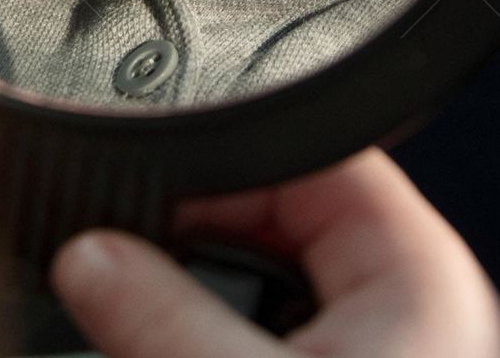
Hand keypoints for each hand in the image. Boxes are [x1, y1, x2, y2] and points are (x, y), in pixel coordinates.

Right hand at [49, 145, 499, 356]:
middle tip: (119, 263)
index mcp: (412, 267)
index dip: (220, 167)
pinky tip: (179, 352)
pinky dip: (221, 343)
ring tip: (136, 310)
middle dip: (197, 242)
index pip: (307, 161)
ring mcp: (378, 349)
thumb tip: (87, 258)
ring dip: (201, 301)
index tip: (138, 199)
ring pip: (268, 286)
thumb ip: (163, 321)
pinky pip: (277, 339)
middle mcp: (406, 299)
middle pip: (279, 223)